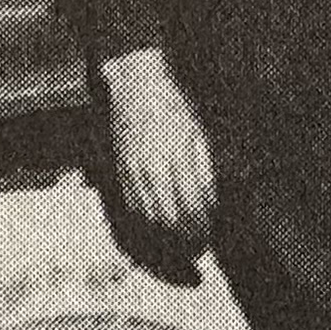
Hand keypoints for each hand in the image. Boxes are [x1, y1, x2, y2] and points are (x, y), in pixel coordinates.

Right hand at [99, 48, 214, 249]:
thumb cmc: (174, 107)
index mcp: (177, 156)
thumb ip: (204, 169)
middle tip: (198, 243)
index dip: (202, 226)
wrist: (137, 86)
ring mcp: (132, 171)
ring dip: (166, 237)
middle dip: (186, 238)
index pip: (192, 205)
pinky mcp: (120, 172)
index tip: (210, 232)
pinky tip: (159, 226)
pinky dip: (147, 224)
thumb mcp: (198, 133)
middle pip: (170, 220)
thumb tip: (210, 203)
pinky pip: (131, 208)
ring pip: (148, 219)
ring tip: (181, 242)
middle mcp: (152, 167)